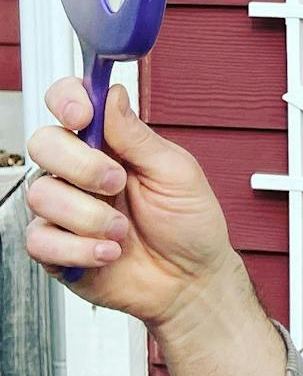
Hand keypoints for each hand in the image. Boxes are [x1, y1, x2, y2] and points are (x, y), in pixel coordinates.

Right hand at [25, 79, 239, 331]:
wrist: (190, 281)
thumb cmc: (190, 224)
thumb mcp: (176, 172)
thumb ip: (138, 136)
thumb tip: (112, 95)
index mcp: (111, 144)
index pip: (70, 104)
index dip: (66, 100)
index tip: (82, 115)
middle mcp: (80, 171)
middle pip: (44, 143)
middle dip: (80, 164)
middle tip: (118, 183)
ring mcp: (65, 208)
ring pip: (41, 193)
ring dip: (88, 214)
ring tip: (122, 230)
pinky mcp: (56, 247)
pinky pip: (39, 238)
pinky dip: (79, 248)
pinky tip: (109, 253)